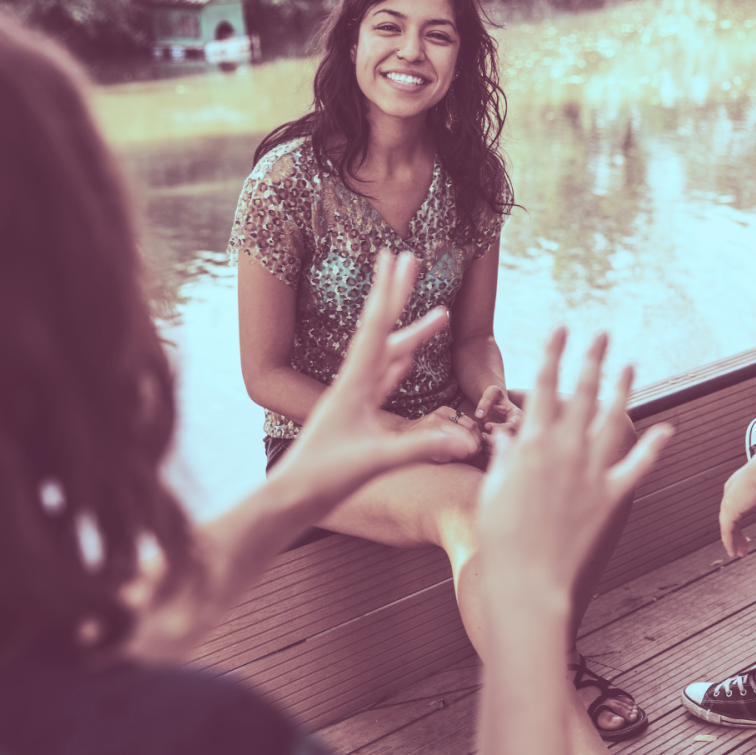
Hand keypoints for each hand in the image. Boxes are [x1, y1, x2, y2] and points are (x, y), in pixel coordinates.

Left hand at [275, 251, 473, 506]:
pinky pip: (380, 382)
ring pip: (387, 356)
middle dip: (396, 293)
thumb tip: (466, 441)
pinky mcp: (355, 417)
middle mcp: (351, 383)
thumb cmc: (323, 480)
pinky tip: (405, 360)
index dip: (390, 290)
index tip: (398, 255)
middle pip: (380, 329)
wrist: (289, 499)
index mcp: (353, 383)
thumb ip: (419, 449)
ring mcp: (353, 398)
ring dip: (411, 334)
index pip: (376, 327)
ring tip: (440, 316)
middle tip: (408, 258)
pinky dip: (395, 367)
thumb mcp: (374, 463)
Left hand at [474, 385, 522, 451]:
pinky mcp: (507, 447)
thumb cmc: (495, 397)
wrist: (495, 406)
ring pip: (507, 452)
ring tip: (481, 440)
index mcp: (518, 417)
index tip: (486, 425)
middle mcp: (520, 430)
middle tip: (483, 435)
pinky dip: (489, 454)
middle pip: (512, 442)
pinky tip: (481, 446)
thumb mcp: (492, 392)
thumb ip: (486, 400)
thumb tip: (479, 415)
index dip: (499, 429)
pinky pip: (500, 457)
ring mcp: (514, 439)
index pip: (513, 427)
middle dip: (496, 442)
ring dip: (492, 449)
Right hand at [476, 329, 671, 594]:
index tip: (560, 330)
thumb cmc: (500, 539)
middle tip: (601, 334)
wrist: (527, 580)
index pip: (542, 387)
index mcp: (531, 445)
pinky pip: (637, 465)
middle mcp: (565, 450)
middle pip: (582, 393)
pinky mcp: (611, 496)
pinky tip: (666, 428)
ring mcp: (591, 472)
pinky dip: (653, 447)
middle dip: (591, 358)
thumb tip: (504, 436)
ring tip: (629, 364)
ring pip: (612, 419)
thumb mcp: (490, 491)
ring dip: (622, 389)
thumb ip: (501, 457)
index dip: (552, 354)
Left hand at [719, 458, 755, 558]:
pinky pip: (727, 530)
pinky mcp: (730, 510)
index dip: (738, 522)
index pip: (735, 509)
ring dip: (732, 541)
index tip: (743, 534)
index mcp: (738, 487)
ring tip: (737, 553)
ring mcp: (728, 502)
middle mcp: (730, 494)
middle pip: (729, 519)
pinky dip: (729, 541)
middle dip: (735, 534)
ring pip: (727, 526)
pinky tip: (732, 551)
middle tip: (740, 547)